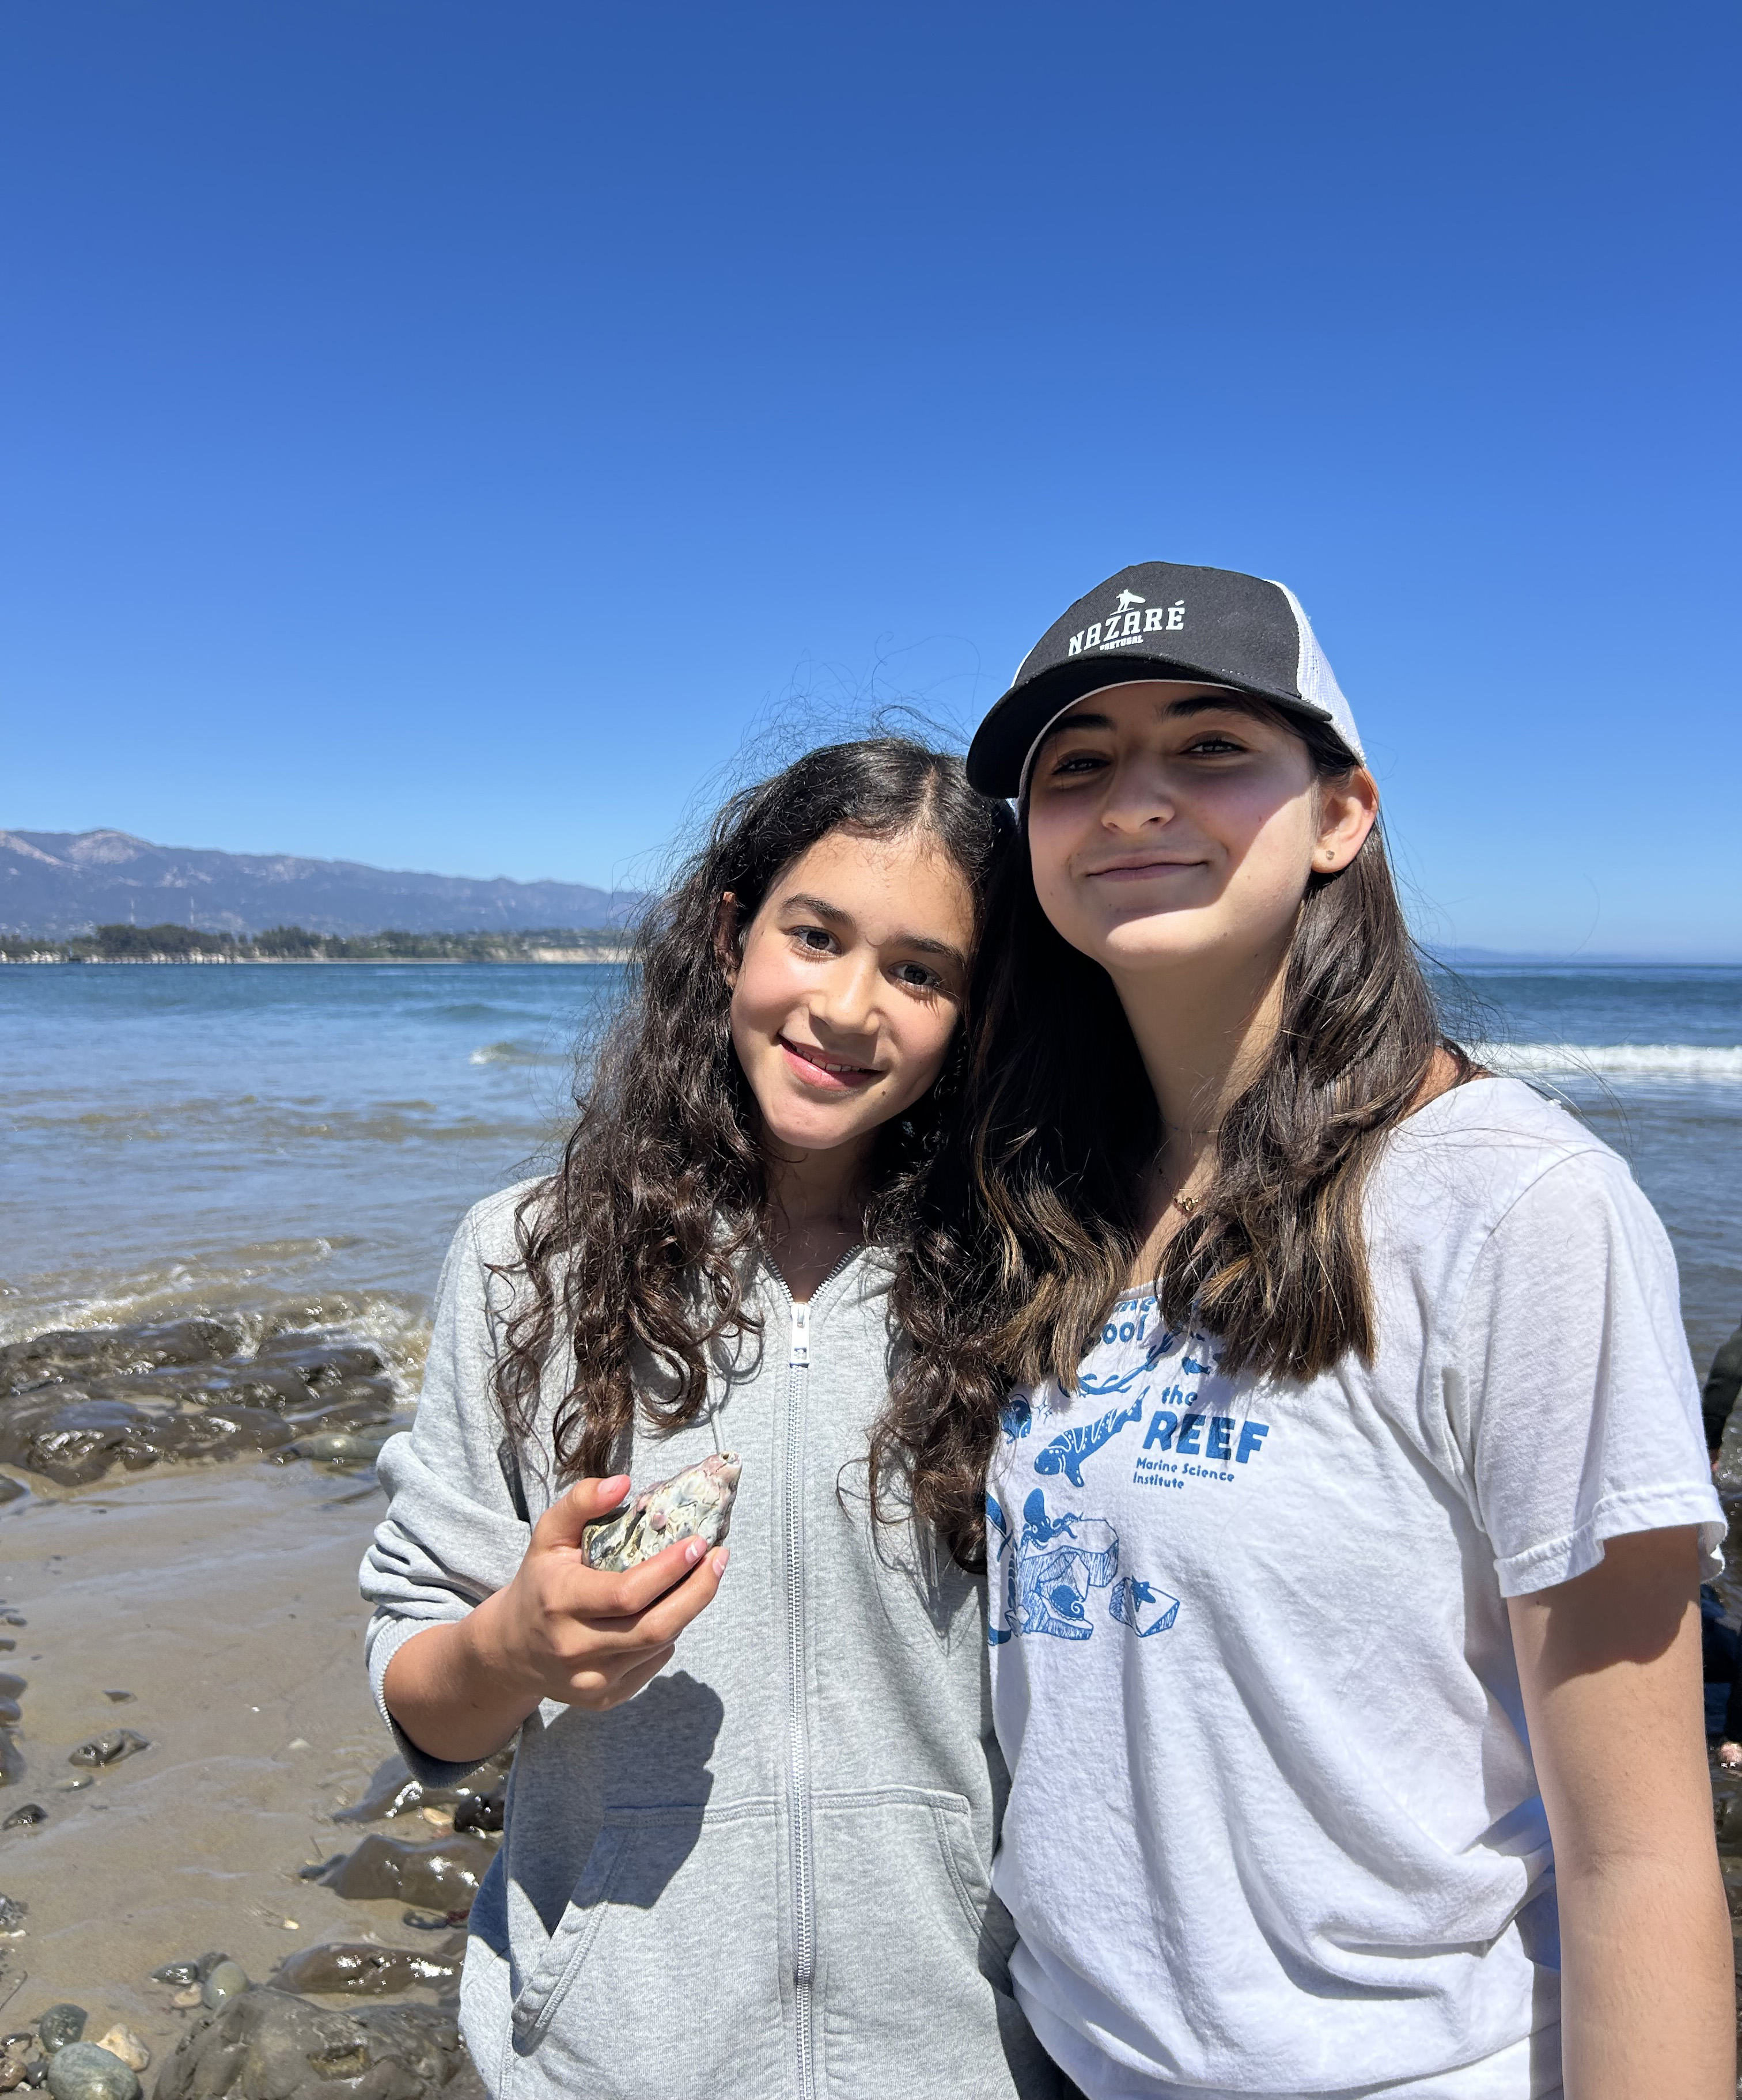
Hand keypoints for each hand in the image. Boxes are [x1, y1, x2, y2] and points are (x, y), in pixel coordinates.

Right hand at [383, 1473, 729, 1762]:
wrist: (510, 1650)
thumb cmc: (539, 1582)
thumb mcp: (548, 1535)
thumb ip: (581, 1502)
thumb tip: (623, 1482)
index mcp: (559, 1603)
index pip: (628, 1593)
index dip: (670, 1570)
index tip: (699, 1543)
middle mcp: (574, 1649)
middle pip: (655, 1627)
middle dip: (698, 1592)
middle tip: (719, 1559)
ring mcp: (590, 1681)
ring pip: (659, 1645)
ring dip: (688, 1609)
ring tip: (703, 1576)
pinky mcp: (604, 1699)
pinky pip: (652, 1665)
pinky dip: (669, 1635)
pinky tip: (671, 1609)